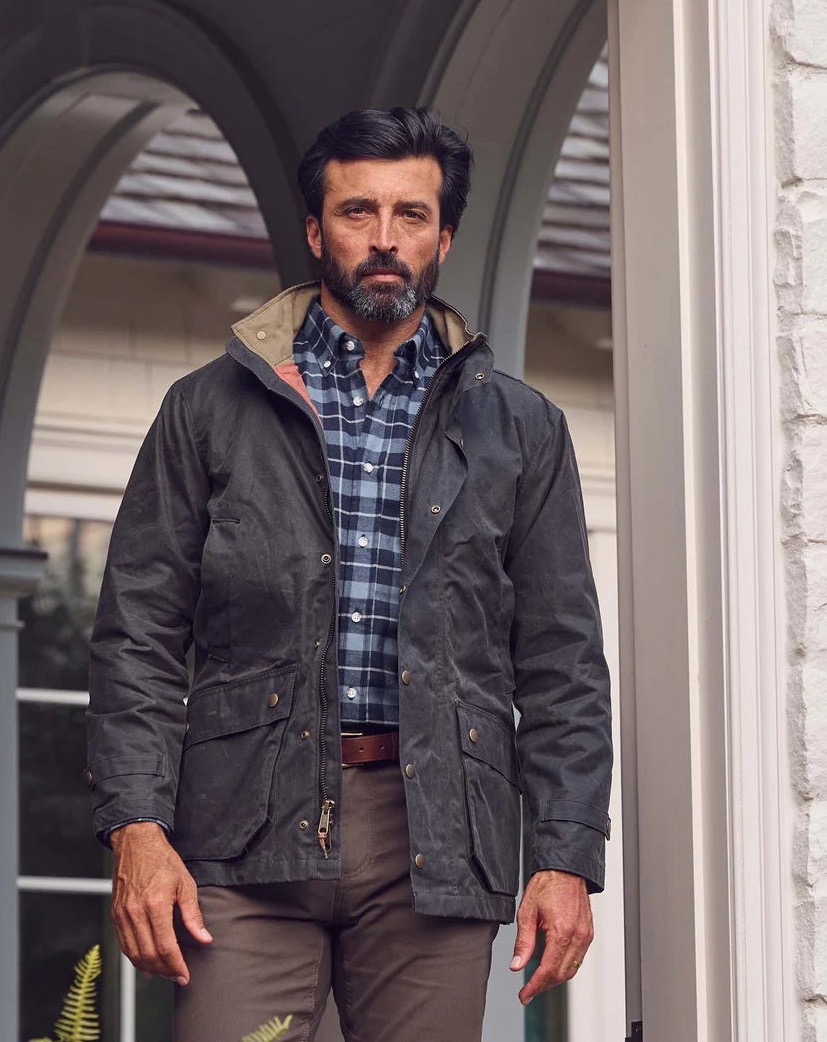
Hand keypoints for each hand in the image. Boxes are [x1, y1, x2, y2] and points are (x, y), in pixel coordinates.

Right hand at [110, 821, 211, 985]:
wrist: (136, 843)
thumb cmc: (162, 860)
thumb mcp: (186, 883)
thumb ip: (193, 915)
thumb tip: (204, 938)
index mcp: (155, 905)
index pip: (166, 947)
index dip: (176, 966)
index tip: (185, 975)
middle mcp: (135, 913)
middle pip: (149, 955)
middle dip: (164, 971)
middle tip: (177, 976)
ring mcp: (123, 915)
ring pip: (133, 954)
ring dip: (149, 968)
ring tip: (164, 972)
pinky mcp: (115, 915)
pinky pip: (124, 945)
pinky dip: (135, 958)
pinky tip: (146, 961)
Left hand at [509, 869, 592, 1003]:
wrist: (566, 868)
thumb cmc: (547, 884)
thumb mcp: (527, 911)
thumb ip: (523, 941)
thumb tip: (517, 965)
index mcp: (562, 930)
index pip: (548, 970)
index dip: (534, 986)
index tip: (524, 995)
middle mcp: (578, 936)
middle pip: (562, 974)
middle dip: (543, 986)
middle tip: (528, 991)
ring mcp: (586, 935)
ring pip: (572, 969)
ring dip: (554, 979)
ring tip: (538, 981)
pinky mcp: (588, 933)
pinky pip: (578, 959)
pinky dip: (565, 967)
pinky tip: (552, 966)